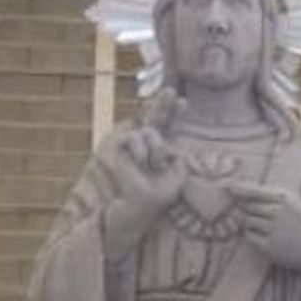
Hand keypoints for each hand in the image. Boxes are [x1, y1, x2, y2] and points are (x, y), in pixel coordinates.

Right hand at [100, 90, 187, 236]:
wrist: (133, 208)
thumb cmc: (155, 200)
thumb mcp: (176, 180)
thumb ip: (178, 161)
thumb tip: (174, 146)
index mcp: (160, 153)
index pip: (168, 130)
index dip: (174, 114)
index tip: (183, 101)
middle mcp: (144, 146)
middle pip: (154, 119)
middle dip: (163, 104)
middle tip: (171, 91)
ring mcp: (130, 144)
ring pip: (150, 130)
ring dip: (157, 149)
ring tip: (155, 166)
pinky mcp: (117, 145)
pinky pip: (135, 136)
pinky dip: (143, 149)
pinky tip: (143, 162)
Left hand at [230, 180, 300, 273]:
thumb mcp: (292, 202)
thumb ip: (270, 195)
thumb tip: (241, 192)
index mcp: (284, 198)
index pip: (254, 191)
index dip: (238, 188)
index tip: (225, 186)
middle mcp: (278, 212)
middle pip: (247, 206)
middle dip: (247, 210)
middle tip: (258, 216)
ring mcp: (273, 229)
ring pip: (247, 221)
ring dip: (249, 223)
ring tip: (264, 227)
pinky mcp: (269, 246)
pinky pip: (249, 236)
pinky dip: (251, 235)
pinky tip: (263, 236)